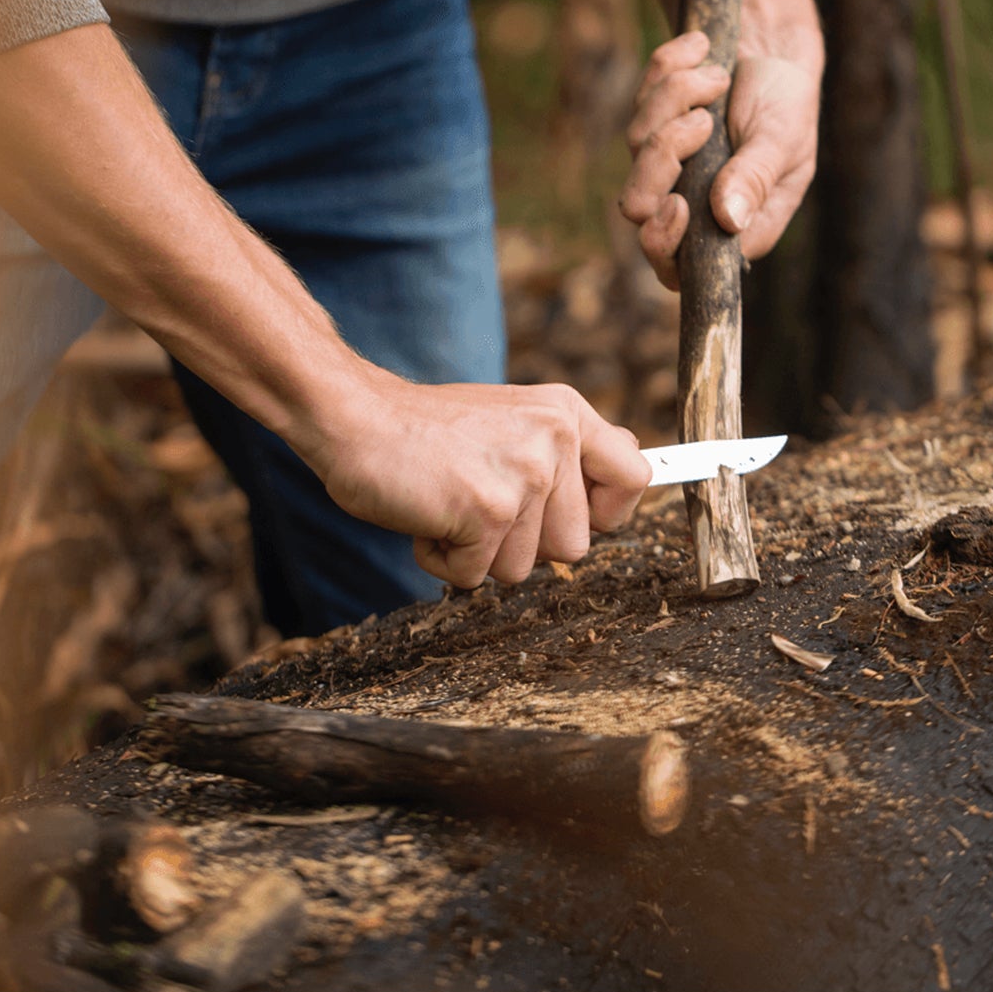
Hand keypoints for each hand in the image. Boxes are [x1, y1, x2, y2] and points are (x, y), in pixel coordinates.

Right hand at [314, 370, 649, 589]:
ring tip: (448, 500)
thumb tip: (640, 470)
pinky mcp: (488, 510)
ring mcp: (525, 474)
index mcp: (565, 413)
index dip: (609, 513)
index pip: (636, 475)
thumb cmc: (424, 432)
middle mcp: (555, 438)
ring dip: (478, 552)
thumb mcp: (512, 420)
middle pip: (576, 546)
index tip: (573, 516)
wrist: (352, 418)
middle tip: (476, 498)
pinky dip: (443, 560)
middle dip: (522, 543)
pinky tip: (426, 514)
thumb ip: (563, 450)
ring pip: (524, 569)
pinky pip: (476, 577)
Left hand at [622, 0, 823, 284]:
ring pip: (637, 146)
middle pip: (641, 207)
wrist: (772, 50)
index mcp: (733, 225)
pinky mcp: (651, 125)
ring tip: (718, 77)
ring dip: (677, 99)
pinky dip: (668, 68)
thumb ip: (755, 178)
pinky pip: (640, 100)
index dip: (664, 243)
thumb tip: (729, 219)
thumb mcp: (782, 139)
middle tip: (701, 121)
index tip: (676, 203)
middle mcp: (693, 201)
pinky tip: (700, 51)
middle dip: (665, 156)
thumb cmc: (788, 103)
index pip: (680, 265)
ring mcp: (666, 164)